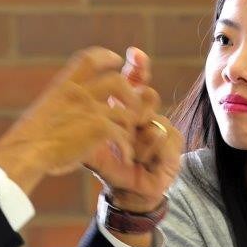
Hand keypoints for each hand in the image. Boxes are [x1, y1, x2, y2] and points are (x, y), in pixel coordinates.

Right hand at [0, 47, 145, 194]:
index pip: (88, 59)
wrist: (26, 151)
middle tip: (133, 104)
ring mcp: (90, 109)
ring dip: (128, 127)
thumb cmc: (27, 139)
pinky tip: (125, 158)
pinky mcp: (99, 127)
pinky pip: (123, 135)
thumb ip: (59, 106)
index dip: (105, 57)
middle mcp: (79, 93)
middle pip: (117, 81)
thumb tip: (61, 113)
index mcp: (63, 86)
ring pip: (124, 112)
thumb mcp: (43, 111)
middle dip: (130, 92)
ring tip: (127, 139)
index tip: (116, 58)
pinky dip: (126, 149)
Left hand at [84, 48, 182, 211]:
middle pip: (148, 95)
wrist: (127, 192)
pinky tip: (144, 162)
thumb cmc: (110, 164)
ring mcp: (163, 127)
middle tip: (127, 124)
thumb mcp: (94, 145)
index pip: (136, 80)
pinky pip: (163, 138)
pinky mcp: (175, 144)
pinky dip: (150, 153)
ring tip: (133, 155)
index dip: (138, 66)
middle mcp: (147, 113)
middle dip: (135, 109)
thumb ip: (87, 128)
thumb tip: (71, 110)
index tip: (133, 54)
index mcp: (128, 108)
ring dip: (139, 140)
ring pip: (154, 121)